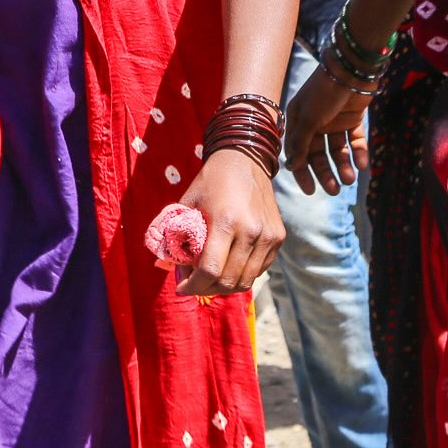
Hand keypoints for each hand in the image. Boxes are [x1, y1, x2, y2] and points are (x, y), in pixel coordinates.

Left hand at [175, 149, 284, 296]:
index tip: (181, 288)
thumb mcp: (189, 203)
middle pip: (228, 280)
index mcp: (226, 221)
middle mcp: (251, 231)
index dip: (193, 286)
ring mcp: (268, 236)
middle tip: (193, 284)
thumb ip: (178, 234)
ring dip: (225, 286)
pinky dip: (242, 275)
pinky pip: (259, 270)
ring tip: (210, 279)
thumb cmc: (212, 181)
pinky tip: (228, 266)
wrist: (245, 159)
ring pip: (246, 280)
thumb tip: (170, 266)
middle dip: (206, 289)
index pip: (210, 270)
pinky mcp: (278, 237)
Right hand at [283, 56, 370, 196]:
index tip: (311, 191)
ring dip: (343, 165)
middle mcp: (314, 122)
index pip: (297, 152)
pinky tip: (362, 164)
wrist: (351, 68)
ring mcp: (334, 121)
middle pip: (318, 154)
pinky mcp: (353, 118)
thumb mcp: (309, 118)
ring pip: (338, 150)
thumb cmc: (324, 92)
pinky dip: (358, 152)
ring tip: (350, 179)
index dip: (303, 172)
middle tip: (334, 191)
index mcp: (298, 120)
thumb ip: (301, 143)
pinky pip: (354, 141)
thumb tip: (290, 166)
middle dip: (325, 173)